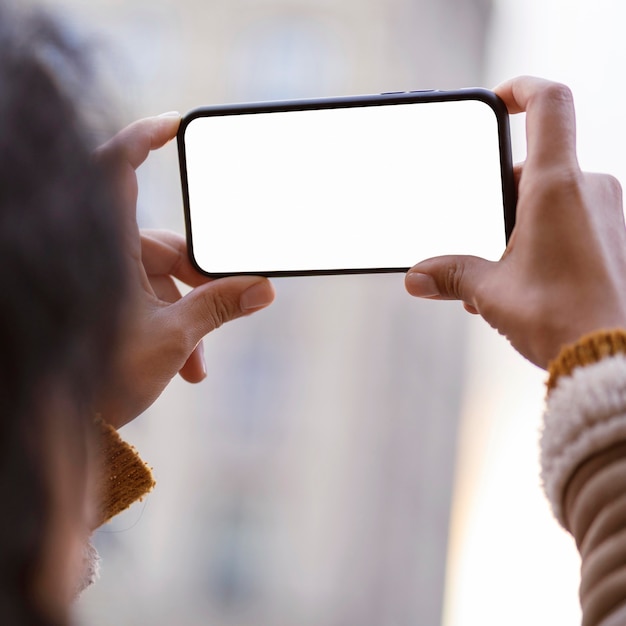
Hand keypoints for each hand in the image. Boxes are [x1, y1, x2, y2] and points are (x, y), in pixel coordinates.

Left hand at [95, 114, 274, 427]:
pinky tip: (187, 366)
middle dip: (202, 282)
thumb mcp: (171, 339)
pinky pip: (149, 302)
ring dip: (190, 316)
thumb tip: (264, 289)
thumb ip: (219, 307)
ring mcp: (105, 284)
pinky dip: (172, 326)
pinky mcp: (109, 306)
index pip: (116, 171)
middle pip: (167, 247)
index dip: (142, 138)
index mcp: (106, 249)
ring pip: (162, 282)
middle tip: (236, 303)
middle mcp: (103, 258)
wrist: (63, 425)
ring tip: (200, 361)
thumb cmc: (101, 377)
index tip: (175, 126)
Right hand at [405, 76, 625, 367]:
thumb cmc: (560, 317)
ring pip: (553, 198)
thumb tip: (416, 277)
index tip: (499, 101)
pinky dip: (544, 240)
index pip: (549, 104)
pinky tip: (524, 281)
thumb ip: (452, 275)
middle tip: (482, 240)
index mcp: (556, 187)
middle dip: (502, 198)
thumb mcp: (492, 292)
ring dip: (521, 225)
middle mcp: (589, 189)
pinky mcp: (614, 237)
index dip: (521, 89)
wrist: (612, 357)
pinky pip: (572, 222)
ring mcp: (607, 212)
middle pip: (536, 165)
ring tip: (500, 272)